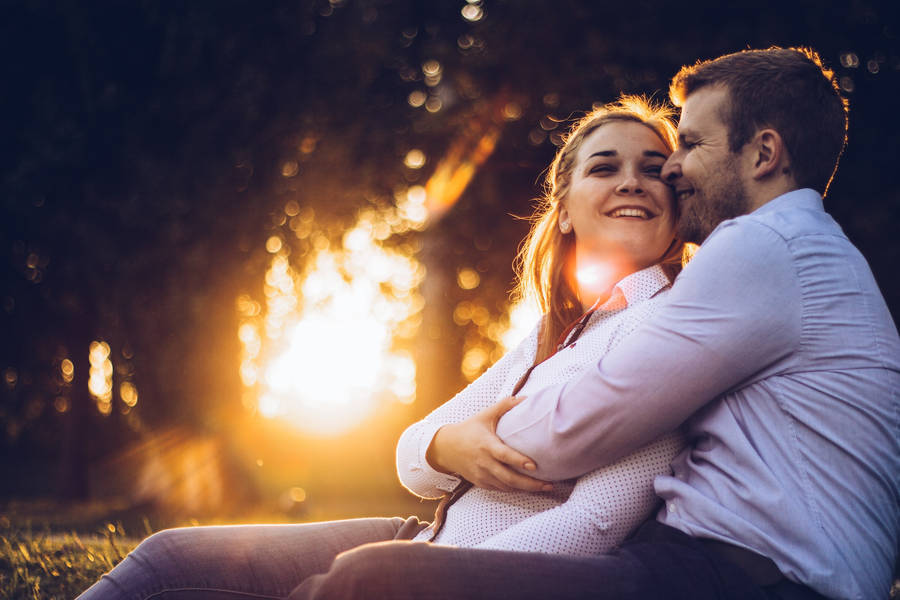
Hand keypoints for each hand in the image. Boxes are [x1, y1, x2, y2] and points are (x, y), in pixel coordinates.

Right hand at [425, 396, 552, 492]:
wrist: (446, 448)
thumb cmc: (469, 429)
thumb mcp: (485, 415)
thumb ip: (505, 405)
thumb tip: (526, 398)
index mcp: (486, 445)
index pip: (504, 455)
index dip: (518, 461)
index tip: (534, 466)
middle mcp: (484, 462)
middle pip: (508, 478)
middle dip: (529, 484)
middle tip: (548, 484)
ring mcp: (482, 475)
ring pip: (506, 487)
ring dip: (525, 489)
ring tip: (544, 487)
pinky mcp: (481, 482)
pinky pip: (500, 489)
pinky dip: (515, 490)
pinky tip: (528, 488)